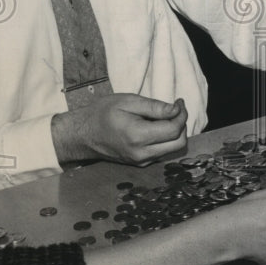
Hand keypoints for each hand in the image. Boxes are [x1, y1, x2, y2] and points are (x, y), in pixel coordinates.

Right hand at [52, 94, 187, 165]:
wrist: (83, 134)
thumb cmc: (102, 113)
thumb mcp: (128, 101)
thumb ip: (154, 107)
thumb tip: (176, 110)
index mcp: (138, 136)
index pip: (174, 129)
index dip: (182, 114)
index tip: (179, 101)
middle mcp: (142, 154)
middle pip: (179, 143)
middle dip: (182, 124)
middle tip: (175, 109)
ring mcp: (141, 161)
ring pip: (172, 150)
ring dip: (175, 133)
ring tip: (165, 116)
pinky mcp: (140, 163)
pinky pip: (162, 152)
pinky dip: (166, 140)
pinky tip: (156, 126)